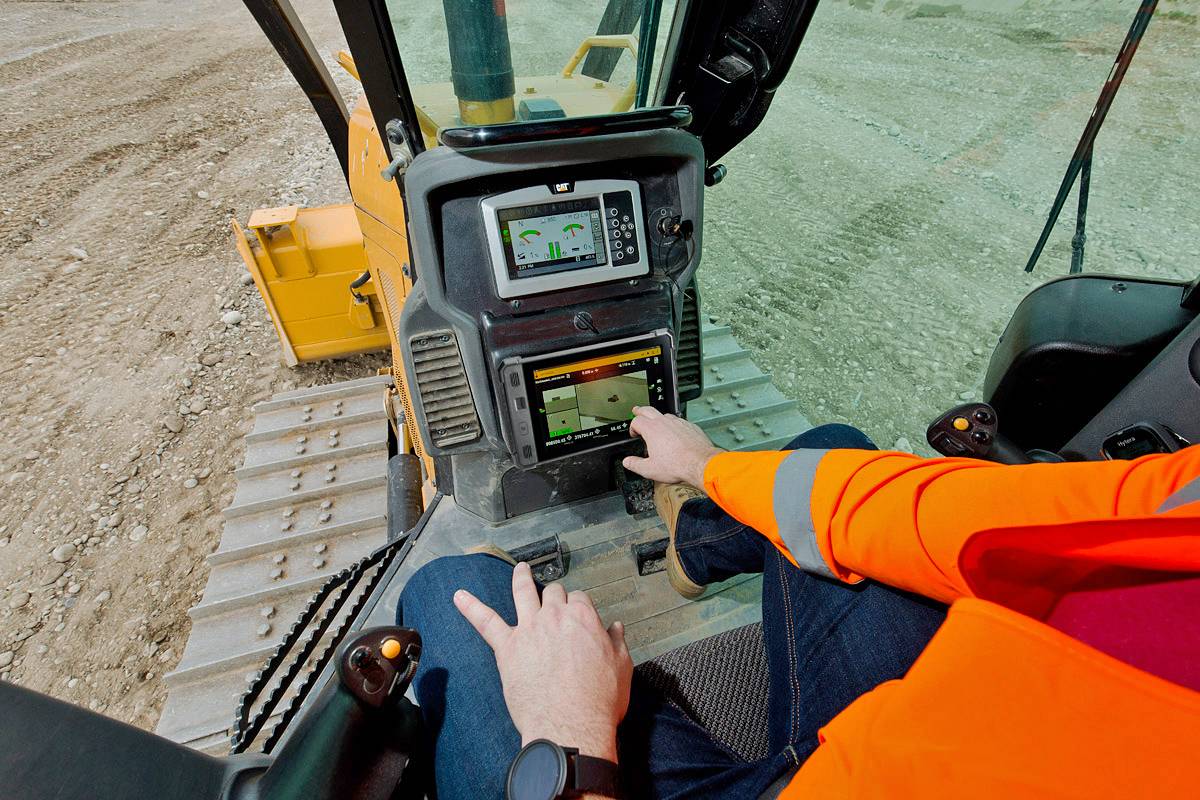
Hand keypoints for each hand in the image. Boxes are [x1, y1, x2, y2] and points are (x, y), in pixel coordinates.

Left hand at [454, 562, 631, 761]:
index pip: (579, 599)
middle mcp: (555, 617)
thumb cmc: (597, 701)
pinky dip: (471, 607)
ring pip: (522, 593)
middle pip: (553, 593)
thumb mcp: (621, 668)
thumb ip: (617, 643)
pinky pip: (485, 622)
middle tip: (554, 602)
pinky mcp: (507, 648)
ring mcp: (529, 630)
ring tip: (519, 570)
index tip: (578, 615)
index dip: (578, 606)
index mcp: (583, 619)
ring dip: (520, 578)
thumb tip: (615, 628)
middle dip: (554, 595)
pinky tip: (459, 597)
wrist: (571, 726)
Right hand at [622, 406, 723, 488]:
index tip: (634, 434)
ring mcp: (678, 422)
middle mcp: (665, 422)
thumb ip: (635, 464)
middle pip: (648, 410)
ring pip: (665, 415)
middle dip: (640, 410)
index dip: (632, 427)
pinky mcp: (690, 426)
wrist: (700, 463)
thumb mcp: (649, 469)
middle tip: (637, 410)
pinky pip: (679, 421)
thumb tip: (627, 462)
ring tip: (657, 424)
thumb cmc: (678, 465)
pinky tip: (675, 433)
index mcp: (652, 430)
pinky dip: (674, 425)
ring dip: (658, 418)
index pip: (636, 421)